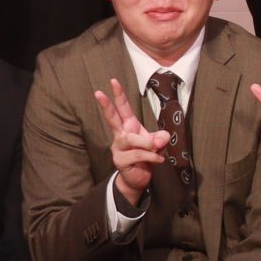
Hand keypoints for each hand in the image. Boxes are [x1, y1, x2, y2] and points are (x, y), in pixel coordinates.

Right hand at [95, 78, 168, 207]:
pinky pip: (137, 155)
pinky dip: (151, 156)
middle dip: (106, 105)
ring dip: (146, 143)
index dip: (118, 95)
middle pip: (112, 118)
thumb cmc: (146, 156)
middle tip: (99, 93)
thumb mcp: (157, 144)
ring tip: (157, 147)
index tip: (113, 81)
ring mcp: (118, 148)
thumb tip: (162, 138)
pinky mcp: (120, 161)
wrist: (139, 179)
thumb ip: (160, 138)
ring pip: (130, 140)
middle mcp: (120, 135)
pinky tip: (159, 159)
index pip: (122, 108)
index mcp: (129, 126)